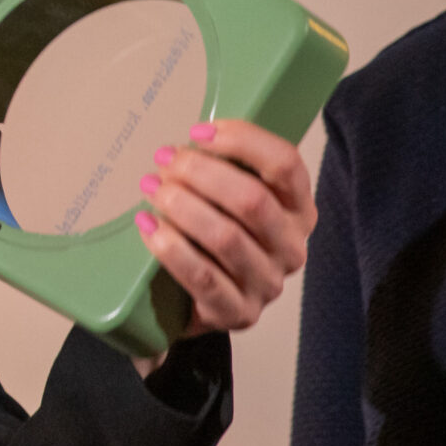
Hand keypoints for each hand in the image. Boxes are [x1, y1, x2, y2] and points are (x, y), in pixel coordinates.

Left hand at [135, 118, 314, 340]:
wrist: (200, 299)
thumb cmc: (214, 235)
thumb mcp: (228, 199)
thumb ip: (222, 170)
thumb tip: (186, 146)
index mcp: (298, 210)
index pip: (286, 165)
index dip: (242, 141)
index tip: (198, 132)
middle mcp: (291, 247)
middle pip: (252, 199)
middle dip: (200, 173)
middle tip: (163, 162)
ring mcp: (268, 283)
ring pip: (225, 237)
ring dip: (181, 206)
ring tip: (150, 189)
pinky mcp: (239, 312)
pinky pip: (202, 276)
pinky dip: (170, 246)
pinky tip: (147, 225)